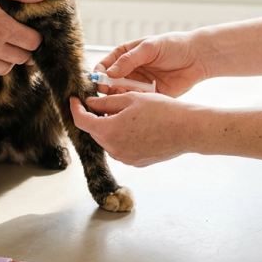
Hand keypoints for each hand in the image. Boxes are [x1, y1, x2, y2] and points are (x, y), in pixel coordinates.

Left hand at [69, 95, 194, 166]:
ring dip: (110, 126)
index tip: (74, 100)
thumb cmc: (161, 111)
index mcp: (109, 131)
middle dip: (95, 116)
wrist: (186, 130)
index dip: (75, 109)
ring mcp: (125, 158)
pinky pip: (122, 147)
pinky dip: (123, 136)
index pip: (81, 121)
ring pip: (109, 139)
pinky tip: (138, 126)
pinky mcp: (136, 162)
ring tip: (127, 113)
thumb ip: (105, 102)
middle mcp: (114, 149)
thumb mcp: (130, 99)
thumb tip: (89, 103)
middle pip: (95, 131)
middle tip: (104, 101)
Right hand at [94, 32, 209, 97]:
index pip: (105, 65)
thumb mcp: (150, 47)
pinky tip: (137, 102)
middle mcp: (130, 71)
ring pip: (122, 94)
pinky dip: (134, 103)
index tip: (99, 82)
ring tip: (124, 97)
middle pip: (111, 83)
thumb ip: (130, 59)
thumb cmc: (173, 46)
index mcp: (126, 55)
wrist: (197, 58)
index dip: (99, 74)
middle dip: (108, 89)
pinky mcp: (150, 96)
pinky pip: (137, 102)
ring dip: (120, 97)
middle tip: (110, 93)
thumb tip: (110, 72)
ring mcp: (139, 84)